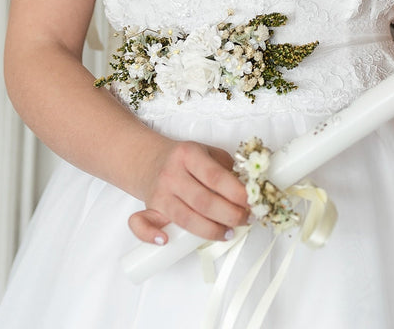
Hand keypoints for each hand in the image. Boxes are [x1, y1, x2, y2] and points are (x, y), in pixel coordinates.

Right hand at [128, 136, 248, 246]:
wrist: (150, 159)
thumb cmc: (185, 159)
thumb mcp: (207, 152)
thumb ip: (226, 166)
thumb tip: (249, 186)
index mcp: (188, 154)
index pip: (215, 176)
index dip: (235, 193)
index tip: (251, 202)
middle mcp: (172, 174)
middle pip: (203, 201)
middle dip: (230, 215)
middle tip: (246, 219)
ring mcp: (159, 193)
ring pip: (185, 218)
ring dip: (210, 230)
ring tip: (229, 232)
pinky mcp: (149, 209)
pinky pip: (141, 224)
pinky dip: (150, 235)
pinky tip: (167, 241)